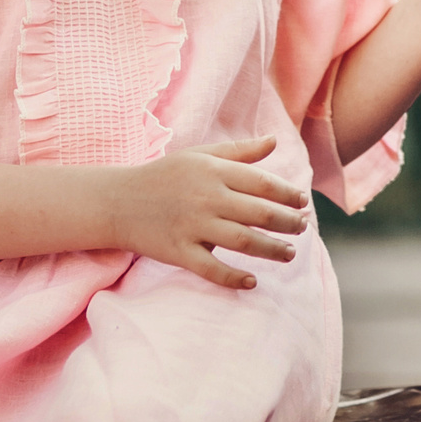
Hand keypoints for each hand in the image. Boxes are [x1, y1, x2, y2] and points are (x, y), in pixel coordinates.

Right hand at [107, 136, 309, 290]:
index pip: (263, 183)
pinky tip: (252, 281)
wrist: (117, 201)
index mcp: (213, 171)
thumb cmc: (163, 175)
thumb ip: (239, 152)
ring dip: (272, 249)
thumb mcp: (200, 156)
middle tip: (303, 229)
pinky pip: (211, 269)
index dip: (288, 194)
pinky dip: (234, 277)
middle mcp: (206, 197)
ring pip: (243, 241)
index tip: (303, 203)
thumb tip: (274, 141)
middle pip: (260, 213)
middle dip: (288, 223)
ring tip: (289, 253)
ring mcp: (192, 226)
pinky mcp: (178, 252)